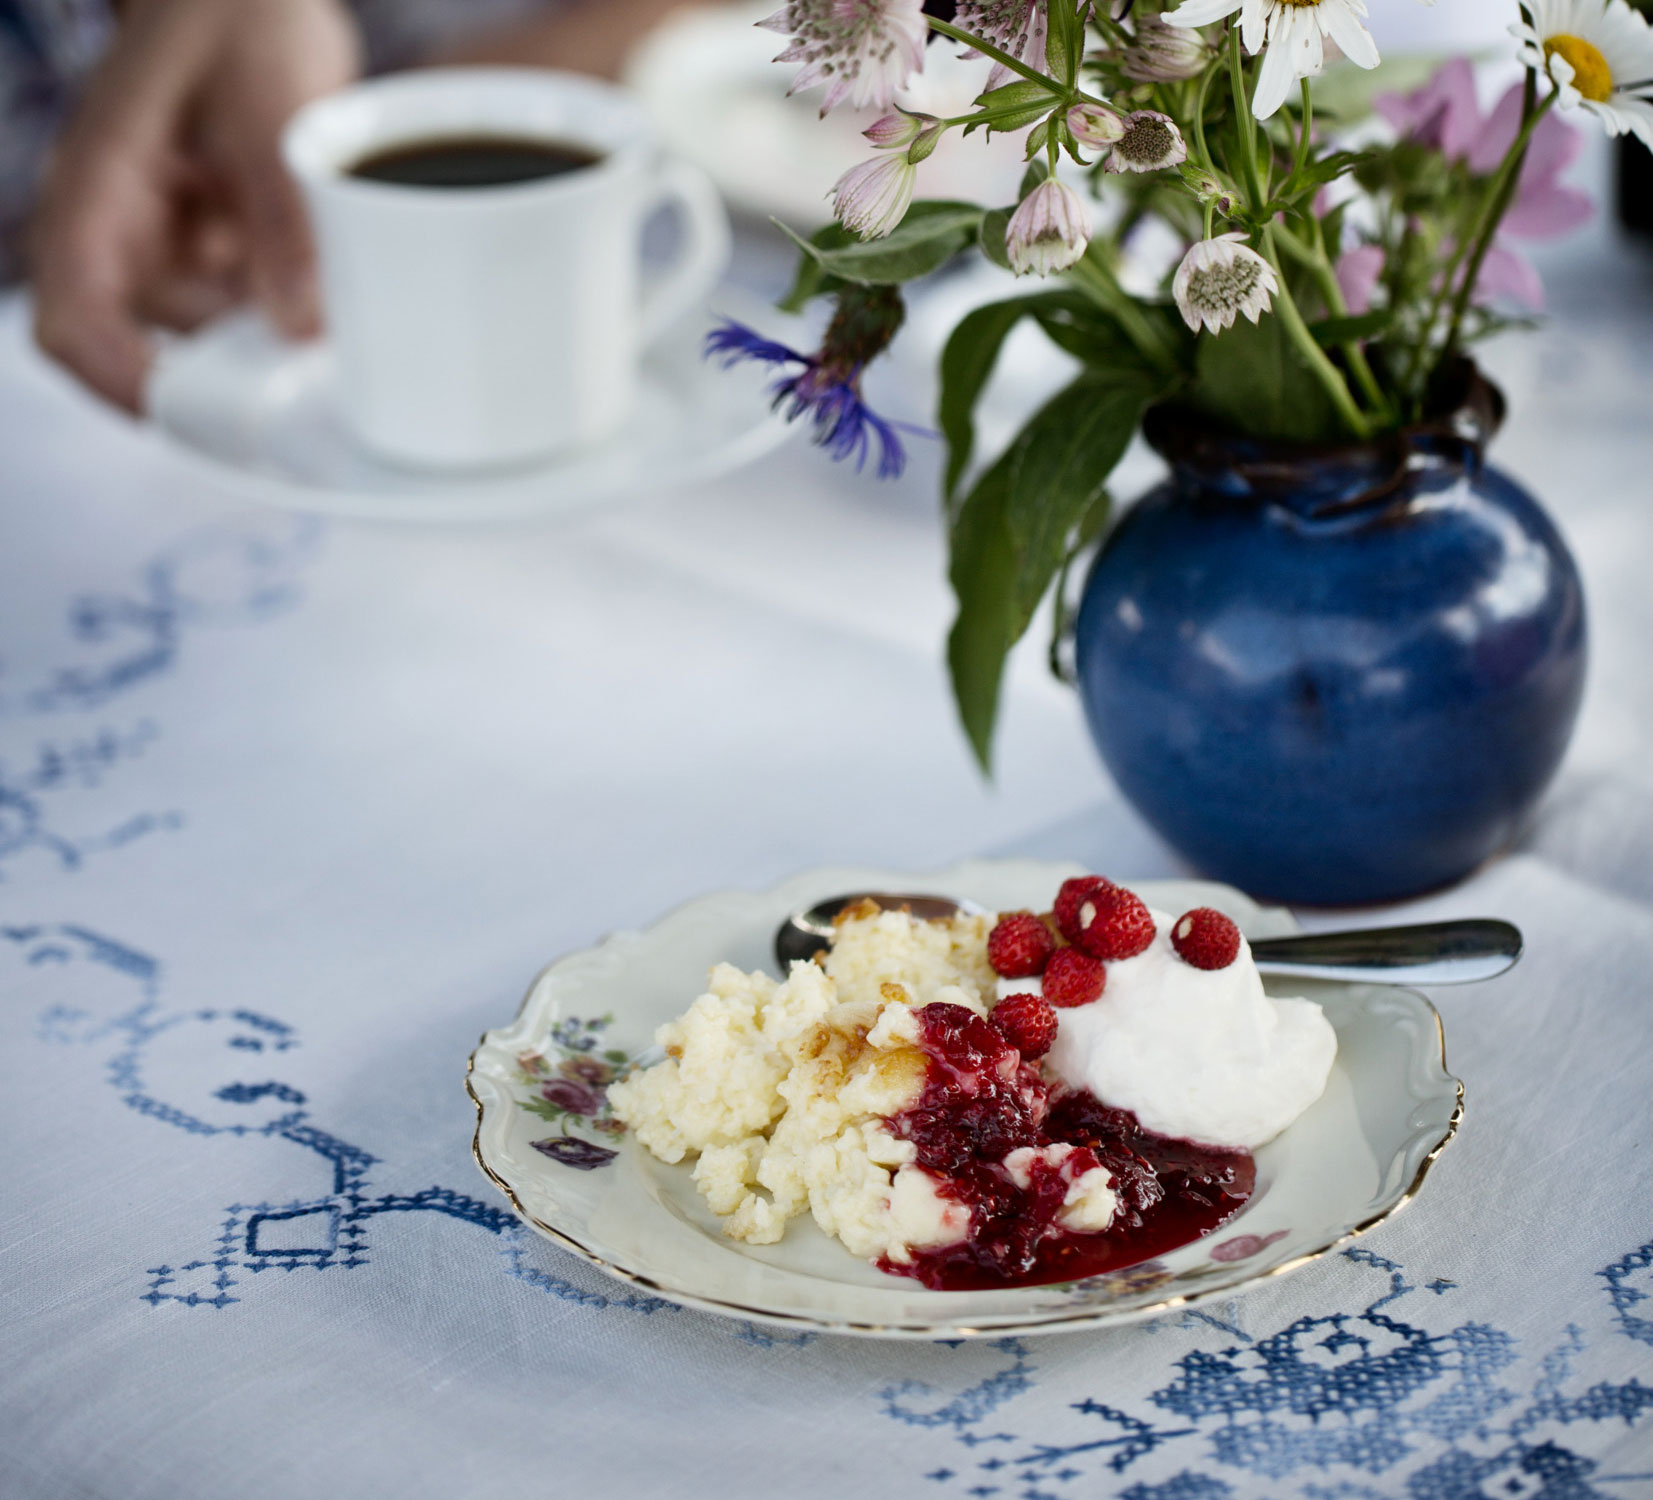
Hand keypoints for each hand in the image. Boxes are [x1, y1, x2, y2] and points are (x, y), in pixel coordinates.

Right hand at [29, 0, 358, 412]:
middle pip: (147, 348)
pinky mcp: (216, 249)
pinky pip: (246, 309)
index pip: (74, 322)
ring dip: (267, 341)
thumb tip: (298, 324)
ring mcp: (169, 245)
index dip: (124, 383)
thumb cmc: (240, 19)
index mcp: (98, 196)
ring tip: (328, 303)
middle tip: (304, 374)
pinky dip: (287, 314)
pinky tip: (331, 288)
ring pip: (209, 338)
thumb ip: (283, 218)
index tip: (201, 420)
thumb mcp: (271, 110)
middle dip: (225, 371)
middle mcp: (122, 233)